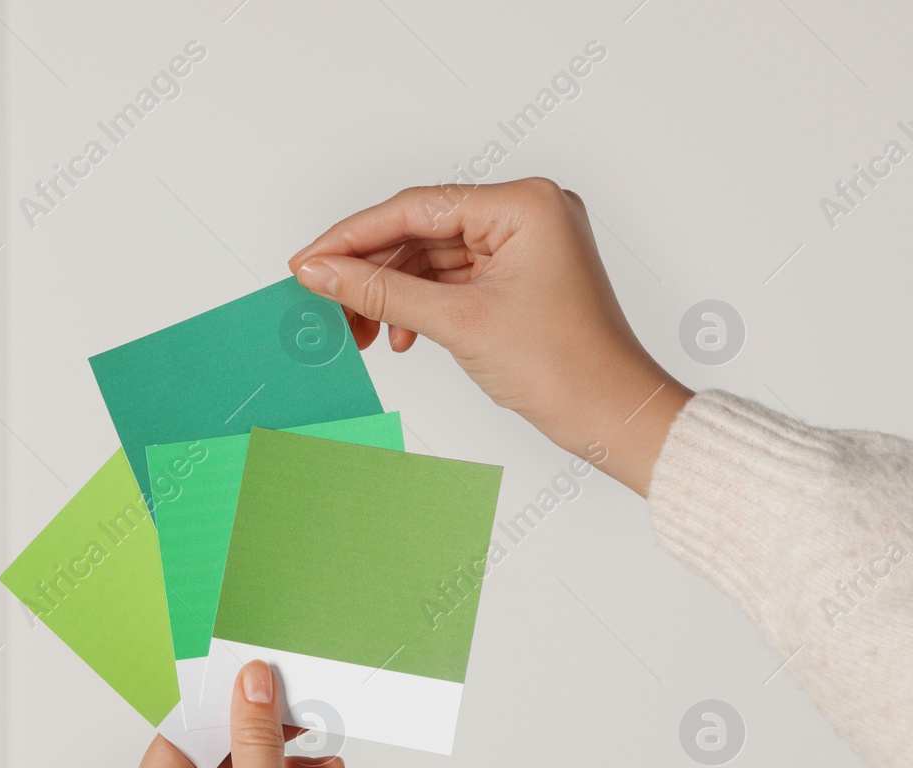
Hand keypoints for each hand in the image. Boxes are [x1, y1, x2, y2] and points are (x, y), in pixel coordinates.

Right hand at [288, 178, 690, 495]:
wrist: (610, 413)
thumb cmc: (562, 366)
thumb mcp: (457, 322)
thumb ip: (380, 292)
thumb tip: (319, 272)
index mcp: (524, 204)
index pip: (415, 207)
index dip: (352, 236)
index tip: (307, 261)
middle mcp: (526, 212)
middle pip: (420, 229)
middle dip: (370, 269)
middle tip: (323, 299)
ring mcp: (523, 243)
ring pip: (430, 257)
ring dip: (391, 292)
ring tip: (360, 329)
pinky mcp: (517, 274)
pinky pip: (450, 278)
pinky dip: (419, 304)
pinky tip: (399, 334)